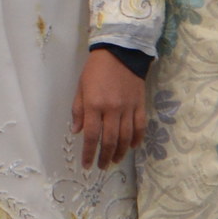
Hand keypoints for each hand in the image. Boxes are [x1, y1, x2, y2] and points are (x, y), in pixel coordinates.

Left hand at [73, 51, 148, 168]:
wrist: (120, 52)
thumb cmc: (95, 69)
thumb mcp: (81, 87)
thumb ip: (78, 110)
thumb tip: (77, 132)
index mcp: (94, 105)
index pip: (92, 136)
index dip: (89, 153)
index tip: (86, 165)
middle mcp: (112, 109)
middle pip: (110, 140)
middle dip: (105, 157)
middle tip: (101, 167)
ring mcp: (128, 107)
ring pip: (126, 137)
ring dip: (121, 152)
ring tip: (115, 161)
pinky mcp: (140, 104)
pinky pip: (140, 126)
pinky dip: (137, 139)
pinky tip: (133, 147)